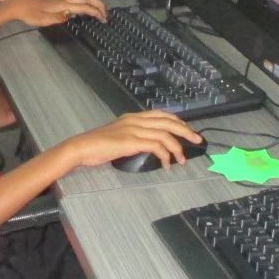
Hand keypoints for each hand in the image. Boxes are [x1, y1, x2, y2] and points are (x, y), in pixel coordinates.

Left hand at [0, 0, 104, 28]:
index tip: (103, 19)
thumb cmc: (28, 14)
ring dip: (93, 1)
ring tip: (99, 10)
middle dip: (98, 4)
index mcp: (61, 5)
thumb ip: (58, 18)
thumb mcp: (41, 20)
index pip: (83, 7)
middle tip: (106, 14)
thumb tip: (72, 13)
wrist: (17, 5)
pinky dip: (86, 0)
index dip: (95, 12)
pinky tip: (85, 7)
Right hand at [45, 111, 203, 171]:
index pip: (162, 114)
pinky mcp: (132, 141)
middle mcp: (135, 120)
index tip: (188, 130)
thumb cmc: (96, 145)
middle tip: (197, 141)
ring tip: (182, 160)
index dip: (178, 121)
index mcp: (133, 117)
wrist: (82, 147)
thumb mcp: (118, 136)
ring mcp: (134, 129)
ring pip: (165, 134)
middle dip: (186, 131)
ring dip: (177, 148)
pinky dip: (166, 156)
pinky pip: (157, 146)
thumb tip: (146, 144)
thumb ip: (132, 136)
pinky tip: (167, 165)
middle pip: (169, 121)